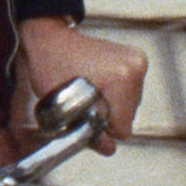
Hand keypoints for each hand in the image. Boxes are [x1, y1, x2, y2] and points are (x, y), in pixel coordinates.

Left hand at [13, 17, 146, 155]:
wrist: (47, 36)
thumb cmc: (49, 65)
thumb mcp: (59, 105)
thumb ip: (86, 132)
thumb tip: (109, 149)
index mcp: (121, 79)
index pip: (123, 128)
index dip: (101, 129)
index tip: (84, 115)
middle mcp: (135, 68)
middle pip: (129, 117)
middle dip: (106, 116)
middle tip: (82, 100)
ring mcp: (138, 61)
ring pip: (130, 106)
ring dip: (110, 104)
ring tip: (88, 88)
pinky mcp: (137, 59)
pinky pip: (130, 92)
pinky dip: (114, 93)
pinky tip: (97, 82)